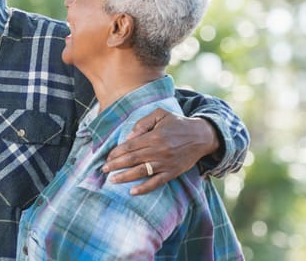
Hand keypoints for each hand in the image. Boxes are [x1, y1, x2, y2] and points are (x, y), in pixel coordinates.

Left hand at [102, 108, 218, 194]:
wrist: (201, 136)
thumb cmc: (178, 124)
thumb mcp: (160, 115)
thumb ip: (143, 123)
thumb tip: (128, 137)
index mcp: (154, 136)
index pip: (129, 146)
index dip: (116, 153)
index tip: (108, 157)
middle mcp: (158, 151)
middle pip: (131, 160)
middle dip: (115, 165)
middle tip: (104, 169)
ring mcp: (165, 163)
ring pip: (140, 172)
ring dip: (124, 177)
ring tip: (112, 180)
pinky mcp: (172, 172)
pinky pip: (156, 183)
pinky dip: (144, 189)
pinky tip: (132, 192)